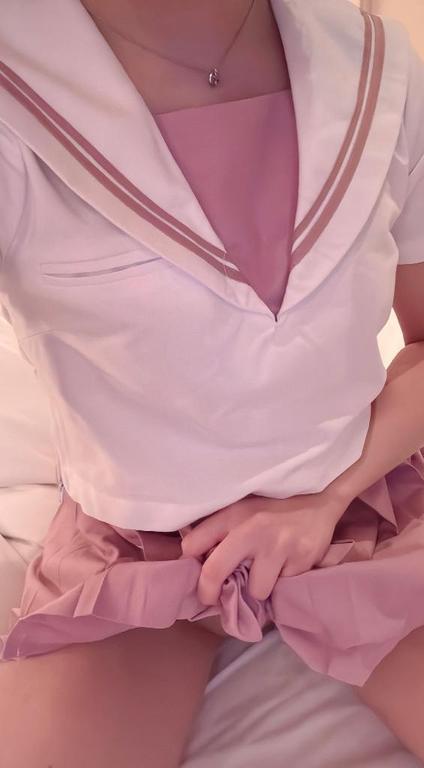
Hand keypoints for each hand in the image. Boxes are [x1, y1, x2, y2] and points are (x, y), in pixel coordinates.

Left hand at [180, 491, 347, 604]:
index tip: (195, 579)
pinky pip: (283, 588)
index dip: (190, 566)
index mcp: (233, 514)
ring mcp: (279, 547)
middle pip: (215, 571)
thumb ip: (217, 528)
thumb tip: (192, 556)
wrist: (320, 498)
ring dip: (259, 588)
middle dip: (209, 592)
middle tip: (211, 599)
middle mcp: (252, 529)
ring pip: (256, 590)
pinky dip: (283, 583)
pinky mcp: (302, 561)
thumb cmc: (273, 506)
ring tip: (266, 574)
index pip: (194, 544)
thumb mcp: (241, 507)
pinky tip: (287, 567)